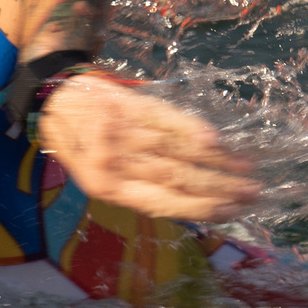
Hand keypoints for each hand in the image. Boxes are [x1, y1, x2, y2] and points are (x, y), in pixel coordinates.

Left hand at [37, 73, 259, 224]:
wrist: (53, 94)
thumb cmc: (80, 140)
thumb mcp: (98, 174)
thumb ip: (137, 187)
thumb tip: (189, 203)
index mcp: (109, 189)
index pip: (164, 204)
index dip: (201, 210)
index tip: (233, 212)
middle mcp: (116, 165)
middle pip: (177, 180)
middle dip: (219, 189)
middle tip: (254, 193)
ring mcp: (122, 134)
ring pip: (177, 154)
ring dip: (217, 164)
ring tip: (249, 171)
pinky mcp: (129, 105)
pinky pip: (166, 121)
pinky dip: (192, 131)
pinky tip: (216, 142)